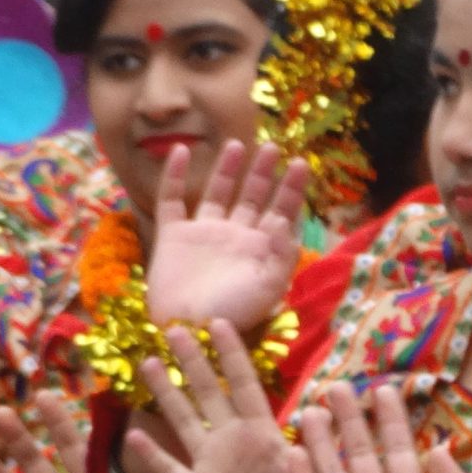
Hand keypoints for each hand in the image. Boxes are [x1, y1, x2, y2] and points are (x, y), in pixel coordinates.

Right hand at [123, 322, 308, 472]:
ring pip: (183, 422)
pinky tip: (133, 437)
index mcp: (263, 434)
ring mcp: (211, 466)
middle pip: (208, 393)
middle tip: (173, 327)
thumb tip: (314, 419)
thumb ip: (308, 452)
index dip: (232, 355)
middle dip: (192, 362)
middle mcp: (232, 442)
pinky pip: (171, 472)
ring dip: (166, 394)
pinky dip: (153, 457)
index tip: (219, 322)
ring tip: (148, 363)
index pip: (244, 385)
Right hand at [142, 139, 306, 338]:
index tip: (301, 163)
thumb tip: (285, 219)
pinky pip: (170, 199)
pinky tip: (179, 151)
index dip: (291, 188)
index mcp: (260, 249)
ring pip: (217, 193)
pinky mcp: (172, 236)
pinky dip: (173, 176)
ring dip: (227, 169)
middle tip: (273, 147)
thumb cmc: (234, 312)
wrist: (190, 328)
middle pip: (252, 197)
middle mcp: (234, 237)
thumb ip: (283, 254)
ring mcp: (202, 234)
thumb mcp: (270, 288)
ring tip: (238, 144)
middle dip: (263, 173)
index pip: (280, 211)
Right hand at [290, 384, 471, 472]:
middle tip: (338, 388)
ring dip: (323, 442)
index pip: (400, 450)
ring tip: (313, 409)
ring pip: (334, 472)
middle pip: (362, 454)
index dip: (392, 420)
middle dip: (351, 421)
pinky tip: (292, 450)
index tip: (385, 389)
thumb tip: (439, 448)